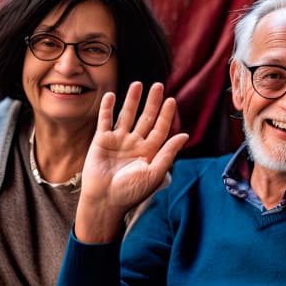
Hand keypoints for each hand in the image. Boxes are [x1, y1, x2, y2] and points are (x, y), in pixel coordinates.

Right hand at [75, 81, 188, 242]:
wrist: (105, 201)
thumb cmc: (131, 192)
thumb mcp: (154, 173)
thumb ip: (168, 153)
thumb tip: (185, 135)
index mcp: (150, 151)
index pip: (160, 128)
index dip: (166, 115)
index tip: (171, 100)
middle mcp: (135, 143)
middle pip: (145, 118)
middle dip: (152, 102)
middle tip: (158, 85)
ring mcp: (118, 141)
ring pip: (126, 116)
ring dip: (131, 100)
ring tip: (137, 84)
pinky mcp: (101, 141)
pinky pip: (105, 121)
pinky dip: (107, 108)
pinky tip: (112, 95)